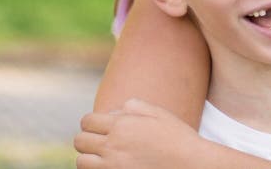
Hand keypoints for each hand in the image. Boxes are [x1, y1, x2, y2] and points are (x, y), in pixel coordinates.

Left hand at [74, 98, 202, 168]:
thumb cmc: (177, 138)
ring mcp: (112, 166)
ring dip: (89, 157)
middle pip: (80, 141)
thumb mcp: (159, 114)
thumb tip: (114, 110)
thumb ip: (135, 107)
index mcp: (122, 125)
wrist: (190, 165)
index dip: (91, 122)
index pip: (87, 121)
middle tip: (101, 141)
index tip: (99, 126)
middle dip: (88, 139)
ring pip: (82, 161)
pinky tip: (111, 166)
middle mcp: (113, 146)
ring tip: (103, 156)